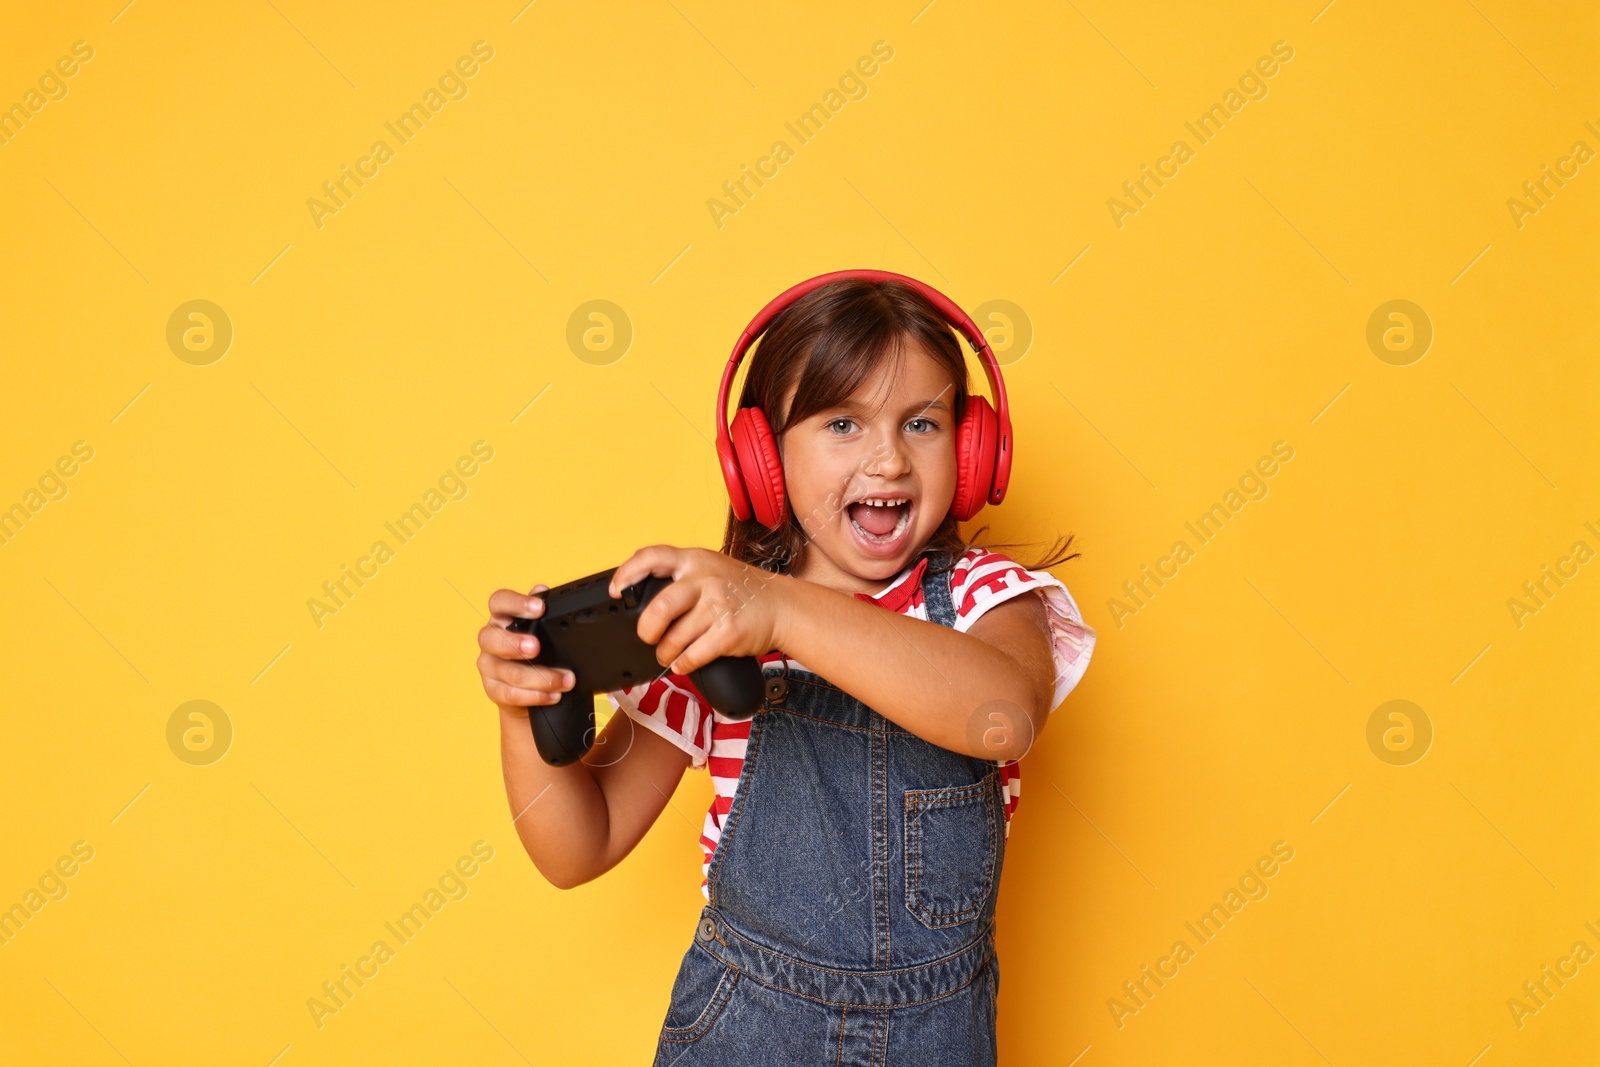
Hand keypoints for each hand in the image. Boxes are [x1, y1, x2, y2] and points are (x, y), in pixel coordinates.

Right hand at [477, 584, 576, 709]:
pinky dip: (536, 696)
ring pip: (507, 672)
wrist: (530, 689)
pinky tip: (554, 694)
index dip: (516, 603)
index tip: (539, 608)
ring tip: (565, 680)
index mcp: (502, 618)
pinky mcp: (493, 690)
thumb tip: (542, 590)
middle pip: (490, 638)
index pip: (499, 602)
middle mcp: (491, 639)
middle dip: (515, 644)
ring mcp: (489, 666)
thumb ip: (542, 611)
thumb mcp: (544, 629)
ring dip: (540, 677)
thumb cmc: (539, 651)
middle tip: (537, 647)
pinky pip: (510, 694)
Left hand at [609, 546, 786, 674]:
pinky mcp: (729, 632)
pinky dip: (683, 664)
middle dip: (647, 630)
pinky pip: (692, 656)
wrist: (784, 606)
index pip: (652, 556)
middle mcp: (705, 579)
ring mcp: (718, 605)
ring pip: (674, 638)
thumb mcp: (711, 568)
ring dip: (665, 653)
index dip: (627, 573)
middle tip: (648, 637)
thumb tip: (640, 595)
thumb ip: (681, 575)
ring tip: (669, 654)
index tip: (617, 591)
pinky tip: (685, 662)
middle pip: (659, 607)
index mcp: (695, 559)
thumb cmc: (742, 589)